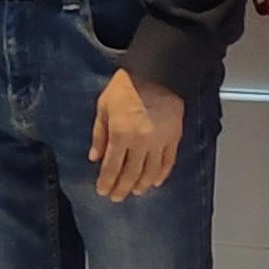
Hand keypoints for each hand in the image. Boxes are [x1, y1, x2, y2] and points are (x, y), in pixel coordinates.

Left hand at [89, 72, 182, 202]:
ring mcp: (159, 142)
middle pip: (130, 174)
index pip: (112, 167)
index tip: (103, 191)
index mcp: (120, 134)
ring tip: (135, 192)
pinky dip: (161, 175)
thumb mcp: (104, 106)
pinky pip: (168, 162)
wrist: (158, 71)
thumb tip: (95, 157)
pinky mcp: (174, 138)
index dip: (106, 183)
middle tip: (116, 197)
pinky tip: (155, 182)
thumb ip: (99, 134)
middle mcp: (140, 142)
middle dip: (121, 188)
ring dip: (141, 185)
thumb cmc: (127, 85)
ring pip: (150, 172)